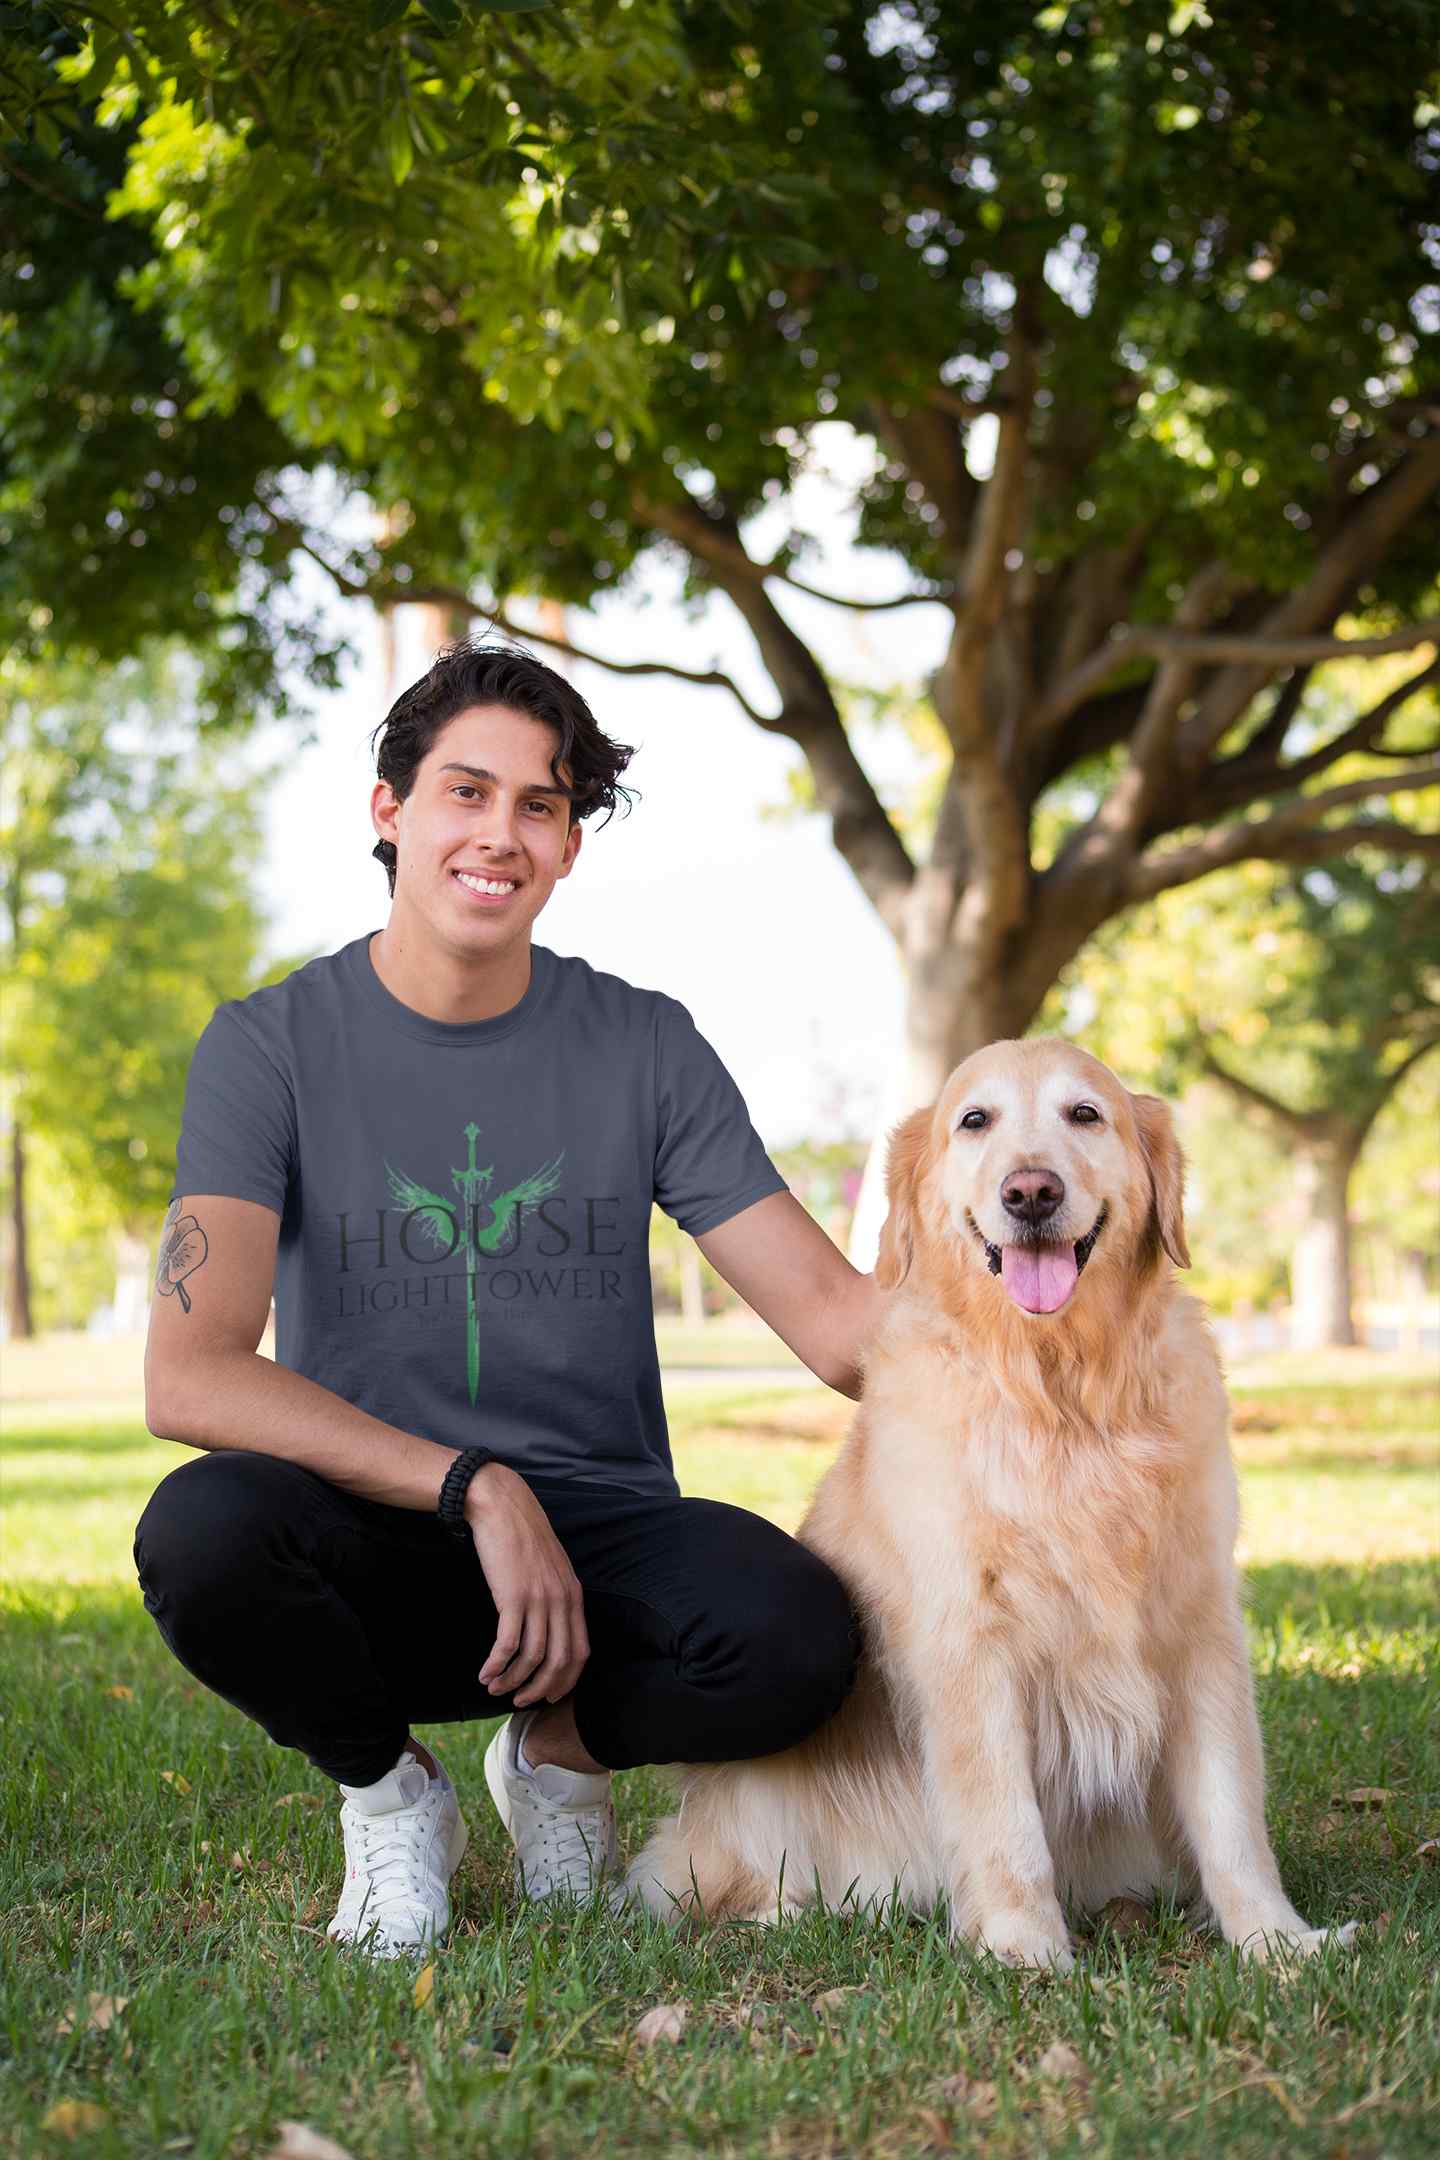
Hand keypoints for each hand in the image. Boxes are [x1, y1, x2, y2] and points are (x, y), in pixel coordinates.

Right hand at [465, 1463, 589, 1708]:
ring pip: (532, 1658)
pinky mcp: (512, 1597)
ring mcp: (538, 1599)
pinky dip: (496, 1665)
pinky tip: (485, 1673)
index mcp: (574, 1595)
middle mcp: (561, 1600)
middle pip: (559, 1662)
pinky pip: (507, 1645)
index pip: (580, 1652)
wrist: (502, 1506)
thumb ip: (555, 1595)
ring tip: (495, 1688)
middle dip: (540, 1689)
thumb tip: (549, 1628)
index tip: (548, 1695)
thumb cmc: (522, 1536)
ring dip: (513, 1681)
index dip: (566, 1681)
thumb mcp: (550, 1567)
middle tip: (520, 1700)